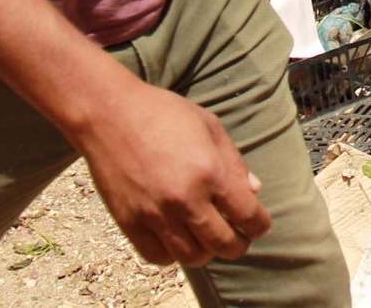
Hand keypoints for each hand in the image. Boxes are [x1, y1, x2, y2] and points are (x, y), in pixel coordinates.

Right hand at [74, 76, 269, 268]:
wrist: (111, 115)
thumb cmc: (165, 114)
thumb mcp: (211, 127)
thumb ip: (235, 163)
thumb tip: (254, 192)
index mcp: (210, 173)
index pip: (247, 216)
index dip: (259, 225)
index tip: (259, 224)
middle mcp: (184, 200)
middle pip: (223, 244)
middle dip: (238, 245)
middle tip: (240, 238)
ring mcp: (154, 215)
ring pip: (191, 257)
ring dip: (207, 252)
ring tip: (209, 239)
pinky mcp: (129, 223)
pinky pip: (157, 257)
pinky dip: (173, 255)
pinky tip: (178, 240)